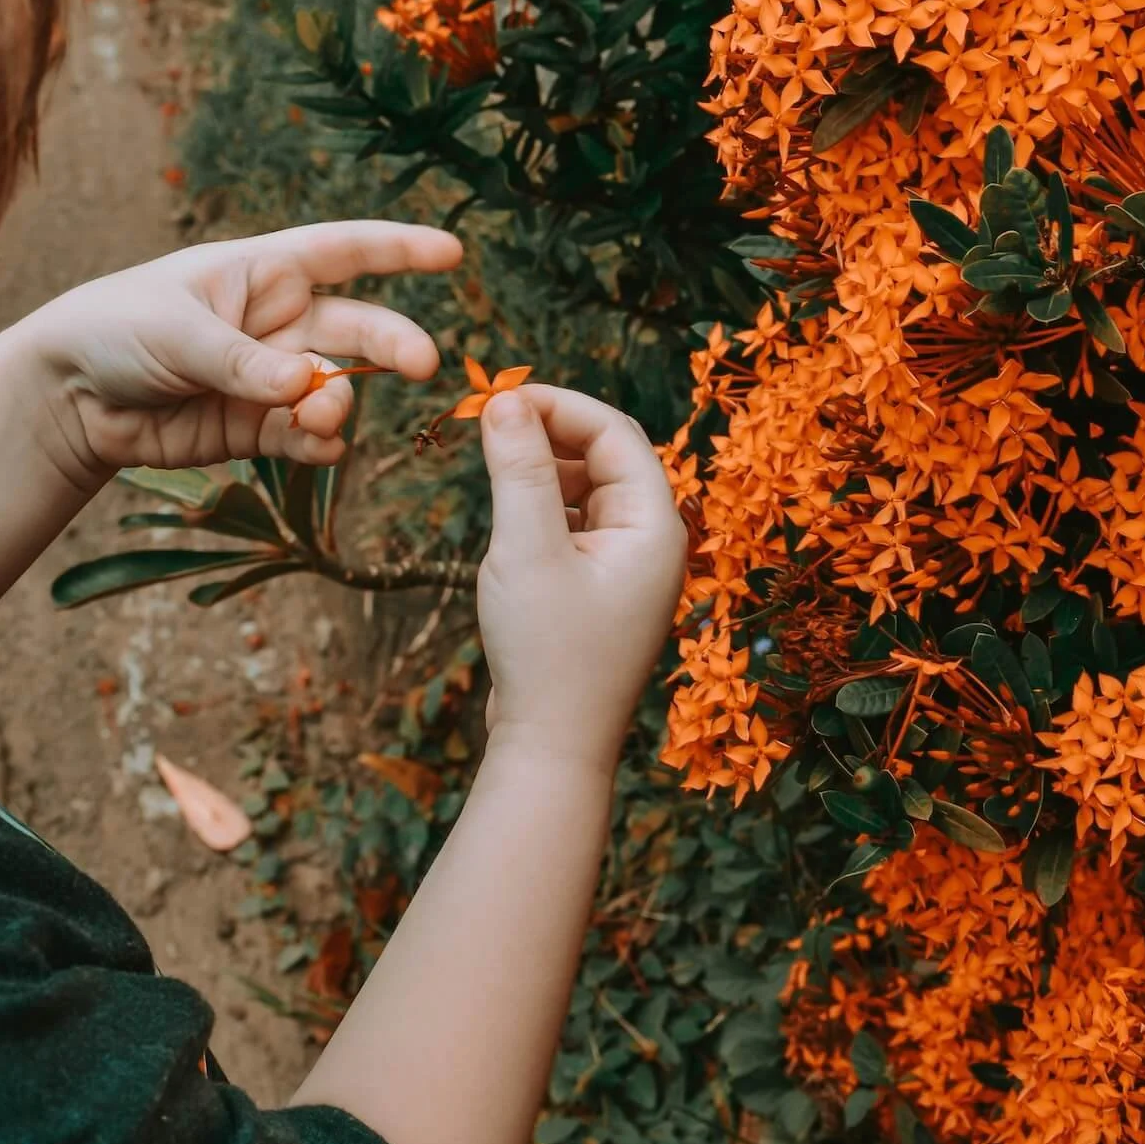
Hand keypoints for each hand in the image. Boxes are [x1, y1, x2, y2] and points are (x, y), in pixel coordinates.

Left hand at [12, 221, 463, 485]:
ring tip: (320, 417)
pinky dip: (320, 446)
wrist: (68, 397)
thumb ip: (242, 361)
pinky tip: (317, 448)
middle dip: (394, 343)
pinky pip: (308, 437)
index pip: (344, 251)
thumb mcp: (175, 331)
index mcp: (263, 271)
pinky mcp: (259, 428)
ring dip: (340, 402)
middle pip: (357, 328)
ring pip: (336, 388)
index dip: (400, 249)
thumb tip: (304, 387)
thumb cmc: (114, 329)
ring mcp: (274, 378)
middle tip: (423, 364)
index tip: (453, 253)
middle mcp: (279, 322)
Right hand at [476, 386, 687, 770]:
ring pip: (590, 490)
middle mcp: (654, 543)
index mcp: (656, 527)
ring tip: (494, 466)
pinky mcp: (602, 592)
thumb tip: (503, 400)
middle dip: (551, 432)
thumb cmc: (547, 655)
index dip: (558, 405)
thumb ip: (518, 470)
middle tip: (488, 422)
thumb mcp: (526, 549)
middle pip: (607, 456)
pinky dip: (545, 508)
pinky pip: (579, 526)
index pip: (615, 434)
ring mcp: (630, 569)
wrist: (553, 748)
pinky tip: (509, 518)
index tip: (497, 395)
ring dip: (545, 469)